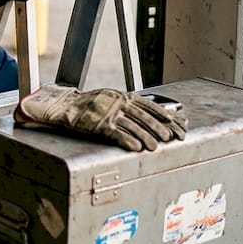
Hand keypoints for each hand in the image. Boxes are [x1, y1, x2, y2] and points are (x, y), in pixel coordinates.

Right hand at [14, 85, 188, 151]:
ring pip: (132, 125)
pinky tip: (136, 147)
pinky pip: (115, 133)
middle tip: (172, 137)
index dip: (164, 114)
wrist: (65, 107)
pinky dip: (127, 140)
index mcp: (122, 95)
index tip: (177, 123)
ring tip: (156, 146)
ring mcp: (108, 113)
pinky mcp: (97, 124)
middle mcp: (117, 102)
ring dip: (146, 136)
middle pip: (144, 115)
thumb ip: (128, 106)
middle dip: (159, 127)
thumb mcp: (111, 100)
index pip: (149, 104)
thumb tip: (150, 116)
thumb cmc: (89, 105)